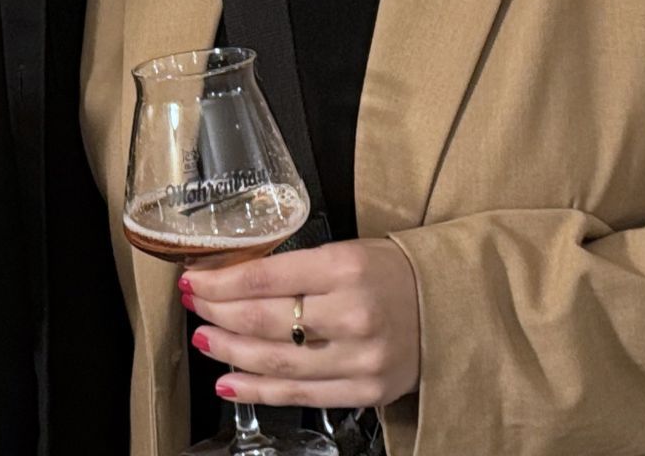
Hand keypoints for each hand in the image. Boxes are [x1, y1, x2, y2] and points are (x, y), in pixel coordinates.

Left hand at [184, 238, 420, 409]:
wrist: (450, 308)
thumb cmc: (394, 274)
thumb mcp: (347, 251)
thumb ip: (296, 267)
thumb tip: (234, 280)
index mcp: (346, 267)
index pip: (264, 277)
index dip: (220, 282)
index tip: (194, 280)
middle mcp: (353, 314)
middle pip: (264, 320)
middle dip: (218, 313)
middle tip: (195, 306)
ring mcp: (359, 359)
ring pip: (276, 361)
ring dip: (229, 352)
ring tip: (204, 340)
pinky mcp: (364, 391)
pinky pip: (299, 394)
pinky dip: (258, 390)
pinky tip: (230, 381)